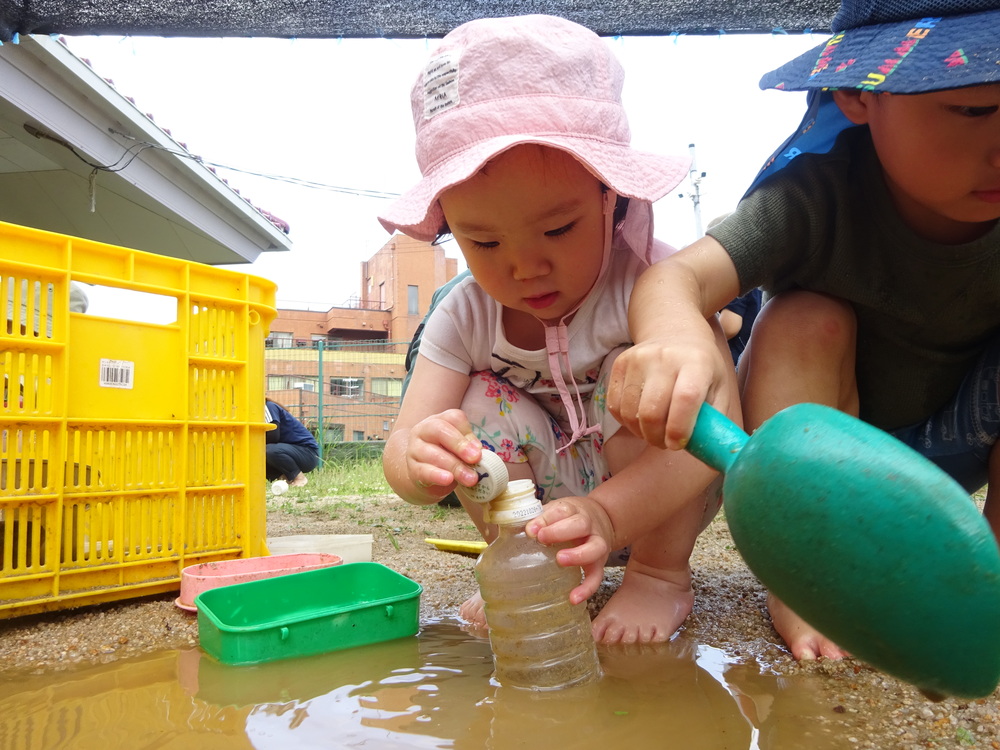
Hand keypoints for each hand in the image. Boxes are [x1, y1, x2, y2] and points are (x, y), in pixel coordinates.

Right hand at [403, 409, 482, 500]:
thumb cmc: (447, 456)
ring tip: (470, 478)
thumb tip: (478, 451)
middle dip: (459, 444)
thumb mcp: (459, 448)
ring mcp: (414, 449)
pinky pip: (423, 471)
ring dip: (454, 466)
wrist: (425, 475)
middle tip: (475, 458)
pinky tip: (448, 479)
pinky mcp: (412, 469)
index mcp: (438, 420)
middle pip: (439, 430)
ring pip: (432, 453)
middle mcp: (423, 431)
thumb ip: (468, 446)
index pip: (452, 418)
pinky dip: (437, 475)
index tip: (479, 449)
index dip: (466, 432)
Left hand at [526, 496, 613, 603]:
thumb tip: (504, 530)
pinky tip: (573, 597)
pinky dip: (587, 588)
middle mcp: (588, 525)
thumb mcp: (554, 511)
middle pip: (580, 524)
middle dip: (560, 531)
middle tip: (542, 538)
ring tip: (560, 560)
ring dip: (578, 555)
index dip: (546, 519)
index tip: (531, 529)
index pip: (562, 510)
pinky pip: (597, 576)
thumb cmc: (568, 518)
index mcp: (573, 510)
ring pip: (595, 548)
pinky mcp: (600, 563)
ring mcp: (597, 544)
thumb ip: (534, 520)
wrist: (602, 517)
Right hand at [607, 327, 731, 449]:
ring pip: (629, 413)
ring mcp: (637, 358)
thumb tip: (707, 450)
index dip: (679, 429)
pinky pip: (614, 406)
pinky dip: (626, 422)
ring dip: (641, 433)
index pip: (685, 399)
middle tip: (665, 444)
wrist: (674, 330)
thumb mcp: (720, 387)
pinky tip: (640, 420)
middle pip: (651, 411)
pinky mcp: (619, 363)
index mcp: (696, 362)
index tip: (677, 445)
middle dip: (657, 438)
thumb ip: (716, 419)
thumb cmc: (701, 366)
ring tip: (653, 433)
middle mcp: (664, 357)